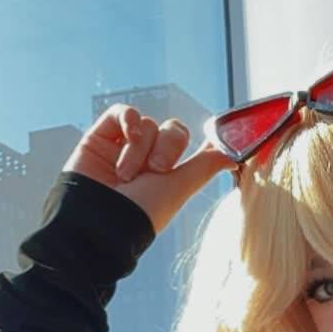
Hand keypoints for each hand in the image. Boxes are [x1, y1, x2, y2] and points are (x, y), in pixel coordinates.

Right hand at [63, 104, 237, 235]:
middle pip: (172, 131)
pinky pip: (122, 112)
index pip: (189, 146)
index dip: (196, 141)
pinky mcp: (101, 137)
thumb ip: (206, 166)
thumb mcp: (180, 188)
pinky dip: (129, 121)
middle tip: (155, 171)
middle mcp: (148, 159)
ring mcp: (124, 147)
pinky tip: (127, 139)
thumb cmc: (139, 212)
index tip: (211, 140)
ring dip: (141, 149)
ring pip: (149, 125)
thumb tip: (236, 155)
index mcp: (169, 174)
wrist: (96, 219)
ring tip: (126, 175)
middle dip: (167, 149)